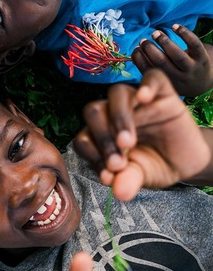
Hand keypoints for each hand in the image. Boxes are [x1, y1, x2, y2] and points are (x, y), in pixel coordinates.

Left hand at [73, 69, 209, 201]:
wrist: (186, 161)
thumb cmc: (154, 165)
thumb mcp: (140, 176)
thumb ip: (127, 180)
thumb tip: (118, 193)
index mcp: (99, 133)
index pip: (84, 137)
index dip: (91, 156)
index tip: (108, 176)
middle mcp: (112, 113)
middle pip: (94, 111)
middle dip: (100, 137)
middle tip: (117, 162)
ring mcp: (136, 101)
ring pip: (117, 94)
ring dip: (118, 118)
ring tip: (127, 142)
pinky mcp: (161, 92)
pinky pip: (152, 78)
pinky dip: (146, 85)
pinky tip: (145, 97)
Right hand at [132, 24, 212, 96]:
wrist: (202, 84)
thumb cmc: (177, 78)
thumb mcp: (164, 80)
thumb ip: (151, 68)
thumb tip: (136, 52)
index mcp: (165, 83)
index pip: (150, 71)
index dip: (140, 59)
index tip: (135, 49)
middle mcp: (179, 78)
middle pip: (162, 62)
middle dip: (149, 49)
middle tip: (143, 40)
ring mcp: (192, 69)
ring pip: (177, 54)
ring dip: (164, 41)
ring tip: (155, 33)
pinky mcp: (203, 58)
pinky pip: (194, 44)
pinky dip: (185, 33)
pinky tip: (175, 27)